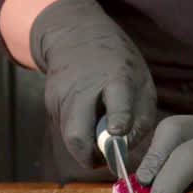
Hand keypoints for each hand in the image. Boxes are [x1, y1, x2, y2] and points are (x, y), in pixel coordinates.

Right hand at [30, 0, 157, 167]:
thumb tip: (126, 149)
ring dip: (85, 145)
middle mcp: (83, 88)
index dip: (118, 119)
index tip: (117, 133)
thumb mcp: (142, 80)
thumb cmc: (117, 62)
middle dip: (91, 156)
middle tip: (105, 158)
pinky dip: (79, 131)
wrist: (74, 33)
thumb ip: (142, 117)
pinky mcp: (50, 102)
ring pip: (70, 137)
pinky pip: (65, 128)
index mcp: (116, 77)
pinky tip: (86, 116)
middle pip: (77, 135)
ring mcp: (62, 96)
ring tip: (100, 134)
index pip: (117, 101)